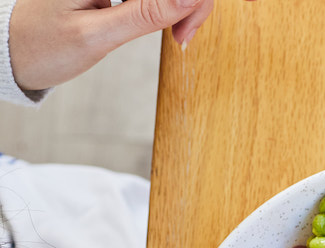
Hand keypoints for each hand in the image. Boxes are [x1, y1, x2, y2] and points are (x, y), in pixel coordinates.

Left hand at [8, 0, 249, 91]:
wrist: (13, 50)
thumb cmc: (42, 45)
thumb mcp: (96, 35)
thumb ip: (144, 14)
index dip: (192, 0)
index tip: (186, 30)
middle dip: (191, 2)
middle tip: (183, 36)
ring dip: (182, 6)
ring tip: (176, 34)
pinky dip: (170, 7)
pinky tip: (167, 22)